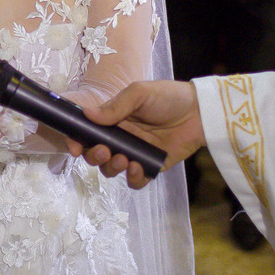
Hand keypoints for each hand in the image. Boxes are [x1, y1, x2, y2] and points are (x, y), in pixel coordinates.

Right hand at [65, 81, 205, 188]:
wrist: (199, 111)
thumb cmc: (168, 97)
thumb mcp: (139, 93)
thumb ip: (114, 106)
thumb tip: (88, 114)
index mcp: (113, 119)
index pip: (88, 132)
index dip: (77, 140)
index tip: (75, 146)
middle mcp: (120, 138)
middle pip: (96, 154)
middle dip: (94, 156)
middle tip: (104, 151)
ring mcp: (134, 153)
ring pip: (112, 169)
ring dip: (112, 167)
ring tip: (124, 158)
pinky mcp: (150, 167)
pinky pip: (135, 181)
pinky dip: (132, 179)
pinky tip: (136, 168)